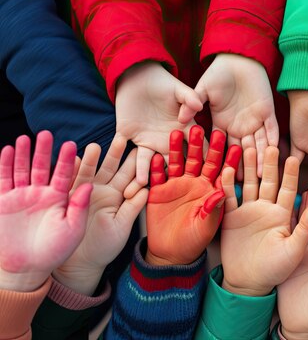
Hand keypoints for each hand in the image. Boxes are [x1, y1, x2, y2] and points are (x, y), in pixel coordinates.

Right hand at [0, 131, 91, 291]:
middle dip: (45, 151)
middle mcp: (41, 194)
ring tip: (26, 138)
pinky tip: (8, 150)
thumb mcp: (73, 229)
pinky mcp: (4, 201)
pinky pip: (5, 179)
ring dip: (24, 154)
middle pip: (43, 167)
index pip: (65, 175)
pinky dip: (5, 165)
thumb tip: (90, 185)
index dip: (67, 160)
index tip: (72, 145)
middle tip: (48, 133)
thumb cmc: (55, 251)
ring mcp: (22, 196)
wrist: (27, 268)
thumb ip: (80, 207)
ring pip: (23, 170)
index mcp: (60, 198)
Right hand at [54, 137, 147, 294]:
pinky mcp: (66, 199)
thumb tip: (148, 188)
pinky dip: (69, 172)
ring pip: (89, 171)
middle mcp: (102, 190)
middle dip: (115, 153)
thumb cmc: (104, 247)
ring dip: (91, 159)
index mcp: (119, 196)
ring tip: (94, 147)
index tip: (146, 149)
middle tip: (122, 138)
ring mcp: (83, 193)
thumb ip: (133, 207)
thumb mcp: (122, 227)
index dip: (137, 164)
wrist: (79, 264)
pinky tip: (72, 160)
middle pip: (110, 167)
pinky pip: (68, 183)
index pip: (130, 176)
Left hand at [115, 61, 203, 191]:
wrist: (136, 79)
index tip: (218, 174)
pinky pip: (140, 159)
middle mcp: (172, 141)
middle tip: (195, 196)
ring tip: (169, 195)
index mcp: (185, 129)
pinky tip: (141, 182)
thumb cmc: (161, 82)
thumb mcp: (178, 89)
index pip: (200, 146)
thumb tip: (199, 105)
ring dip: (162, 180)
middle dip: (189, 178)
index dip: (208, 159)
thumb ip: (189, 97)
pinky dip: (140, 170)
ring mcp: (154, 143)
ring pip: (160, 166)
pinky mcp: (137, 141)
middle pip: (182, 162)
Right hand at [145, 126, 240, 265]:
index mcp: (211, 190)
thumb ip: (212, 211)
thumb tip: (221, 194)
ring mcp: (176, 185)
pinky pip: (157, 176)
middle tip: (202, 128)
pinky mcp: (159, 191)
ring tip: (176, 132)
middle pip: (199, 159)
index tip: (236, 144)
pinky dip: (156, 167)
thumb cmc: (194, 242)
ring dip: (176, 148)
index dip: (229, 158)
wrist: (171, 253)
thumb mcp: (205, 228)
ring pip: (178, 162)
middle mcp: (195, 183)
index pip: (222, 171)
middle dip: (201, 144)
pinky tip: (156, 156)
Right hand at [195, 54, 278, 176]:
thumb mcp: (202, 89)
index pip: (220, 147)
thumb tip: (179, 119)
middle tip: (243, 185)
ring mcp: (254, 122)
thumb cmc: (218, 74)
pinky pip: (271, 130)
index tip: (217, 177)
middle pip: (241, 151)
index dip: (220, 160)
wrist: (239, 60)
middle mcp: (239, 128)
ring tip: (260, 176)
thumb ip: (192, 104)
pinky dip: (273, 141)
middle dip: (242, 167)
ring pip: (257, 145)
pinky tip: (274, 154)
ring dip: (259, 160)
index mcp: (222, 125)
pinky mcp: (267, 114)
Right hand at [220, 146, 307, 296]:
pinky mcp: (231, 219)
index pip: (288, 190)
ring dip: (248, 168)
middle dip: (269, 164)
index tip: (294, 157)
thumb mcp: (294, 250)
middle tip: (270, 144)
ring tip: (248, 148)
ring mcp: (248, 212)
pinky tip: (226, 169)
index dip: (291, 174)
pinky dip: (226, 184)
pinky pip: (228, 198)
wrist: (250, 284)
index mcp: (283, 215)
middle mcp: (266, 210)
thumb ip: (304, 229)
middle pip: (268, 181)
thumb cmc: (276, 270)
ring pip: (249, 184)